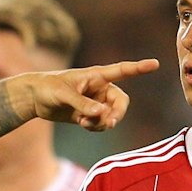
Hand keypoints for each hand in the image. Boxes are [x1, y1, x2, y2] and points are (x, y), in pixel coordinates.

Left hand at [19, 59, 158, 132]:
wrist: (36, 98)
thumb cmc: (49, 88)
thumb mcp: (64, 95)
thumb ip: (83, 105)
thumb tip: (101, 114)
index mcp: (97, 76)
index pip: (122, 71)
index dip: (139, 68)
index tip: (155, 64)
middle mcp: (100, 88)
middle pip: (121, 103)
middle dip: (117, 114)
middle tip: (108, 123)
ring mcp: (96, 102)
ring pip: (111, 116)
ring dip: (102, 123)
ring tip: (84, 122)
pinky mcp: (90, 114)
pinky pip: (101, 124)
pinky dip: (95, 127)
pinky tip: (82, 124)